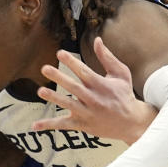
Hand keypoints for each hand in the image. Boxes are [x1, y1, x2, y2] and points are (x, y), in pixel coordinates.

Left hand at [32, 37, 155, 144]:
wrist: (132, 123)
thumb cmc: (125, 95)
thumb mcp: (121, 74)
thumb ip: (107, 57)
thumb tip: (97, 40)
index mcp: (101, 85)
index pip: (84, 71)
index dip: (71, 62)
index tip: (60, 53)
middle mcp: (93, 99)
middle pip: (74, 87)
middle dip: (59, 78)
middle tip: (45, 68)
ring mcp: (87, 113)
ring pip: (68, 104)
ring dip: (54, 98)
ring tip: (40, 91)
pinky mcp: (83, 125)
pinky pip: (64, 125)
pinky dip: (49, 125)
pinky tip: (35, 126)